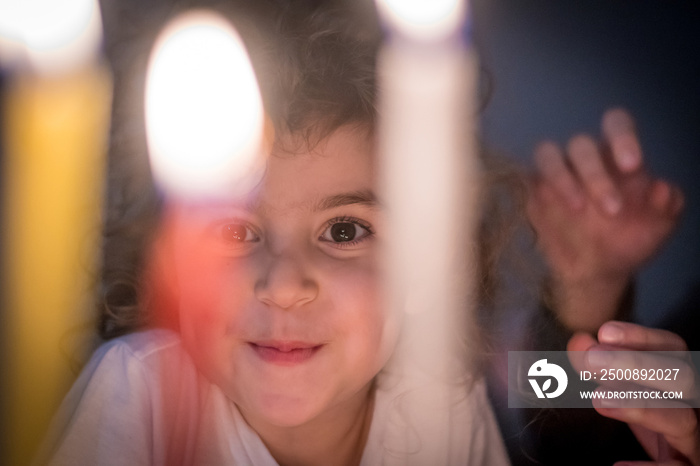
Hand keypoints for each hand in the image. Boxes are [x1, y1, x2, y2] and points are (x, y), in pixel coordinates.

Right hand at [528, 108, 683, 331]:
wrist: (596, 272)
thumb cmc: (628, 241)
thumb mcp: (657, 227)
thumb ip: (667, 205)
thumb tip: (661, 187)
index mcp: (616, 156)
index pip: (616, 124)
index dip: (622, 138)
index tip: (632, 166)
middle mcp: (584, 158)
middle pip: (581, 145)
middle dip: (596, 174)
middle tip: (612, 210)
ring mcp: (555, 172)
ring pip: (548, 154)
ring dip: (562, 178)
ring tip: (579, 209)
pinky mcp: (534, 190)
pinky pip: (530, 179)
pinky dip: (542, 191)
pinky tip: (555, 213)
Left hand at [568, 321, 699, 464]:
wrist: (671, 462)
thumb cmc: (649, 418)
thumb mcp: (624, 389)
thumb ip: (598, 365)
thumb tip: (578, 343)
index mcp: (681, 379)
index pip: (673, 348)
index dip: (642, 337)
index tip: (604, 333)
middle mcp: (696, 405)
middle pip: (682, 377)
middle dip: (636, 364)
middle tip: (592, 359)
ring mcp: (695, 440)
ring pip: (681, 419)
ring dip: (640, 405)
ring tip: (599, 399)